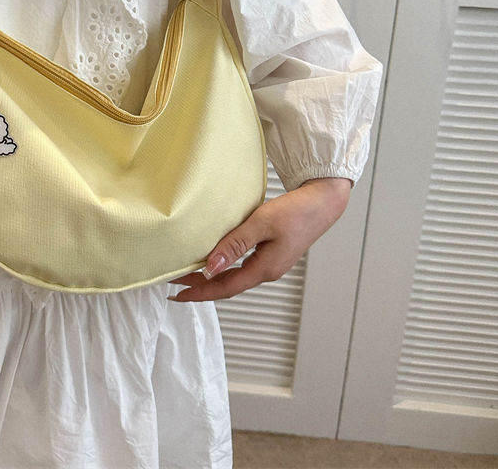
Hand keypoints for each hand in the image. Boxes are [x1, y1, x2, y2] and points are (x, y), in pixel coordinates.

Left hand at [167, 177, 352, 301]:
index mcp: (265, 269)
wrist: (323, 202)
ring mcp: (271, 263)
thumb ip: (235, 245)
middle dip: (201, 287)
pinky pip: (243, 266)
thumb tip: (210, 267)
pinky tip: (216, 259)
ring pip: (235, 276)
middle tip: (175, 284)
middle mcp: (267, 271)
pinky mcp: (273, 253)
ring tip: (189, 273)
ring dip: (212, 277)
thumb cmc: (297, 211)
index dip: (199, 293)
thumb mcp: (261, 224)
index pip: (224, 288)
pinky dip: (225, 266)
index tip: (177, 295)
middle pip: (228, 286)